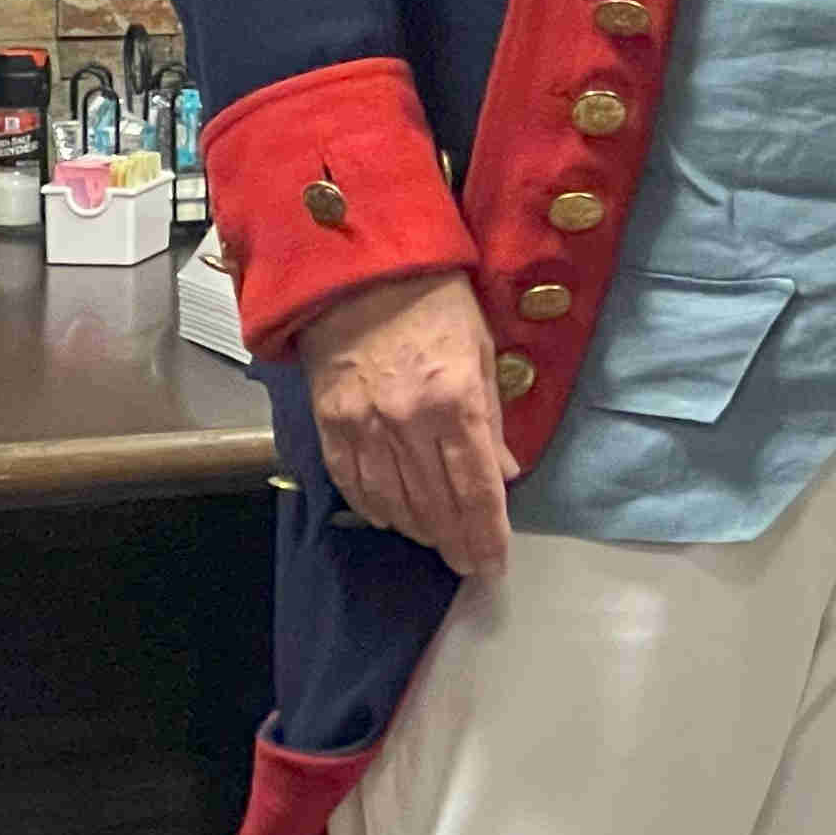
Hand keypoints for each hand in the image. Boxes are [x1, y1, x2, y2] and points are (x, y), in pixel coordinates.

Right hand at [298, 269, 518, 578]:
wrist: (357, 269)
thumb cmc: (434, 301)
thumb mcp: (482, 349)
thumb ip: (493, 416)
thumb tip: (505, 474)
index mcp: (455, 400)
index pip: (476, 489)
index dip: (487, 534)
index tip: (495, 563)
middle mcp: (408, 423)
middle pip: (436, 506)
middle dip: (457, 543)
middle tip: (470, 565)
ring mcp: (364, 427)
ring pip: (393, 504)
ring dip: (419, 532)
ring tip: (439, 544)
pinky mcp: (329, 425)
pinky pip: (352, 485)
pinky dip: (375, 510)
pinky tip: (392, 520)